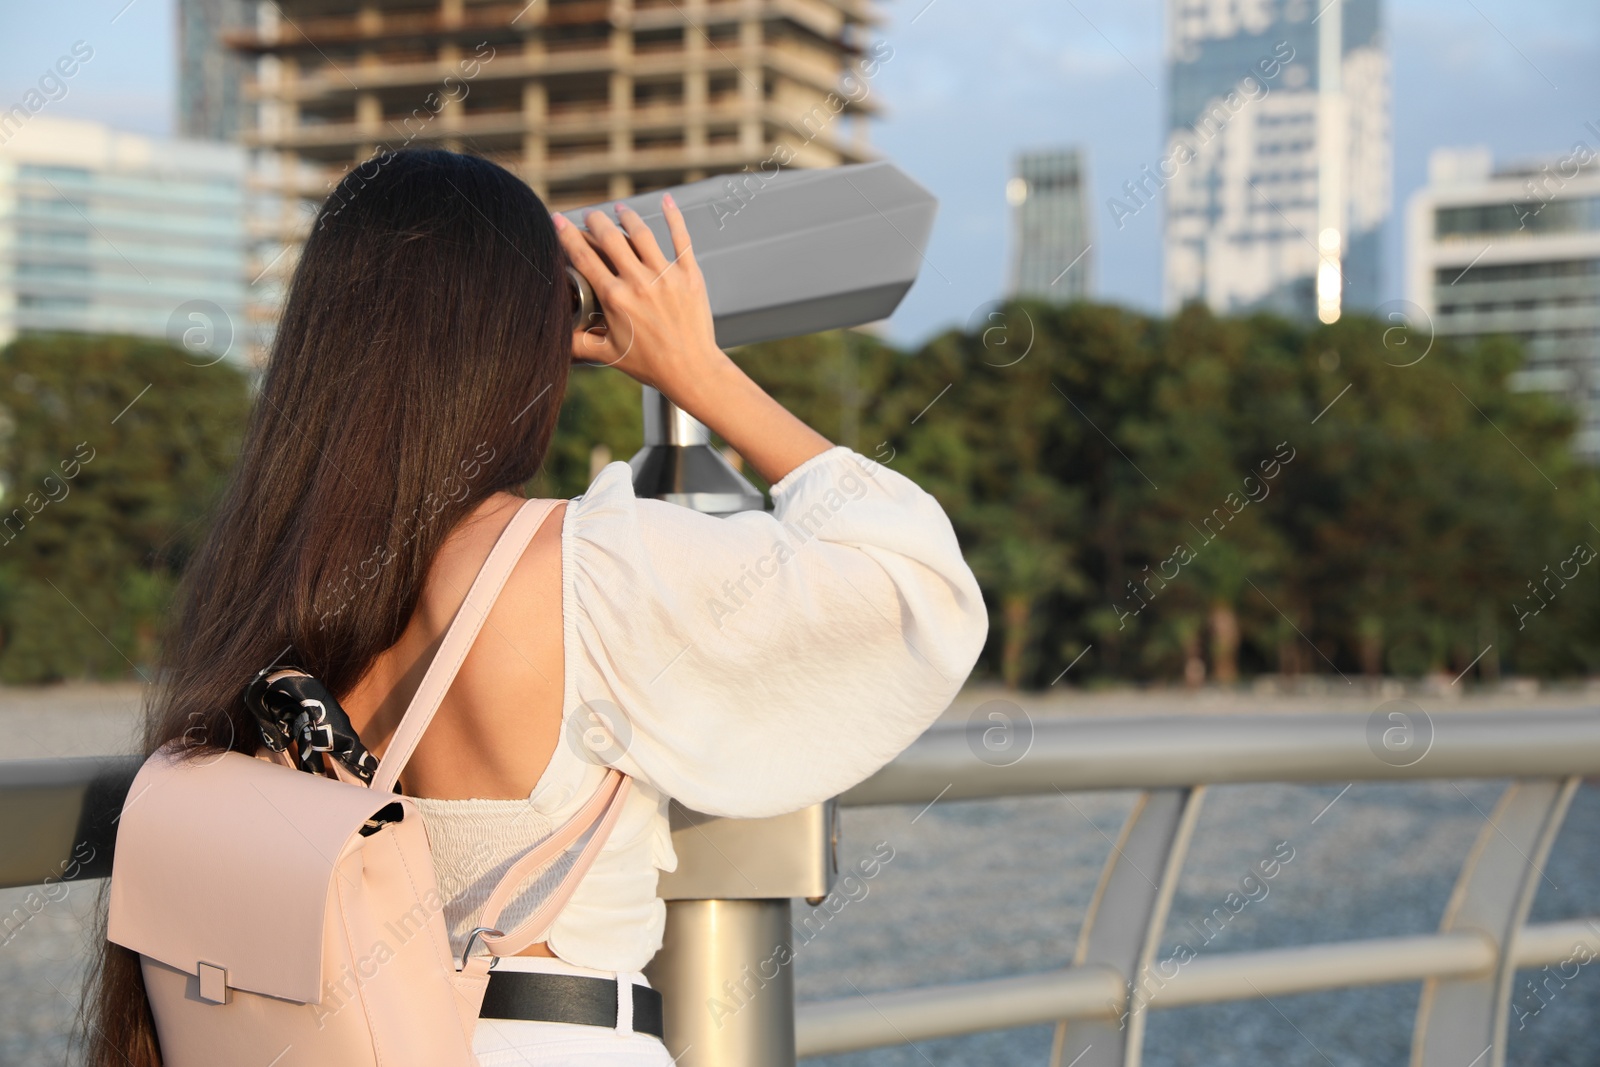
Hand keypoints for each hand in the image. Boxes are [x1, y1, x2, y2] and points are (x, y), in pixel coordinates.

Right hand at [554, 194, 729, 403]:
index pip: (585, 258)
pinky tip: (667, 200)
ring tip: (618, 210)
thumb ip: (579, 343)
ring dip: (627, 217)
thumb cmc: (651, 365)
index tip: (559, 220)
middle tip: (590, 215)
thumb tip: (556, 340)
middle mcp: (639, 282)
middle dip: (595, 222)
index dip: (568, 236)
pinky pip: (681, 239)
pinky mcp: (690, 275)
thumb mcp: (609, 354)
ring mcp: (666, 276)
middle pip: (610, 239)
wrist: (691, 370)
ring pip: (642, 234)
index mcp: (615, 298)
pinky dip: (674, 217)